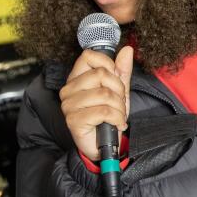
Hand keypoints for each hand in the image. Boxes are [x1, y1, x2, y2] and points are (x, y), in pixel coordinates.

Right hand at [60, 46, 133, 161]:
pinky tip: (116, 123)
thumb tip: (127, 50)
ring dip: (119, 107)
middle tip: (119, 103)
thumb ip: (122, 71)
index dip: (108, 65)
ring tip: (118, 115)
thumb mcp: (119, 91)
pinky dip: (116, 118)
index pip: (89, 56)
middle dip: (118, 90)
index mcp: (77, 78)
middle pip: (101, 74)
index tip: (115, 79)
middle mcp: (69, 90)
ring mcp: (69, 105)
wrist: (103, 145)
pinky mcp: (73, 120)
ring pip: (104, 94)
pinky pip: (104, 111)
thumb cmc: (108, 117)